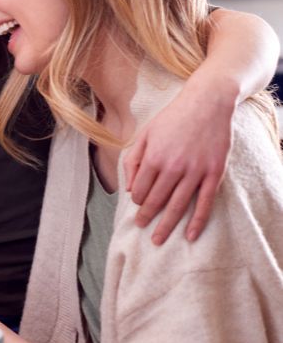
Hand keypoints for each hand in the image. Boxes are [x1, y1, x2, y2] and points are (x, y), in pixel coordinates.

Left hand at [123, 81, 232, 243]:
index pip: (141, 190)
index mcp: (154, 157)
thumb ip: (134, 160)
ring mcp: (195, 171)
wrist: (207, 103)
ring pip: (178, 205)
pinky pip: (204, 202)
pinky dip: (197, 221)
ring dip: (167, 225)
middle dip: (147, 217)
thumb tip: (130, 189)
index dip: (138, 202)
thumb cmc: (172, 118)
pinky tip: (190, 235)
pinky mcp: (213, 173)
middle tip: (143, 229)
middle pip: (157, 201)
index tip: (137, 208)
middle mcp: (173, 167)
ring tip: (158, 240)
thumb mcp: (145, 134)